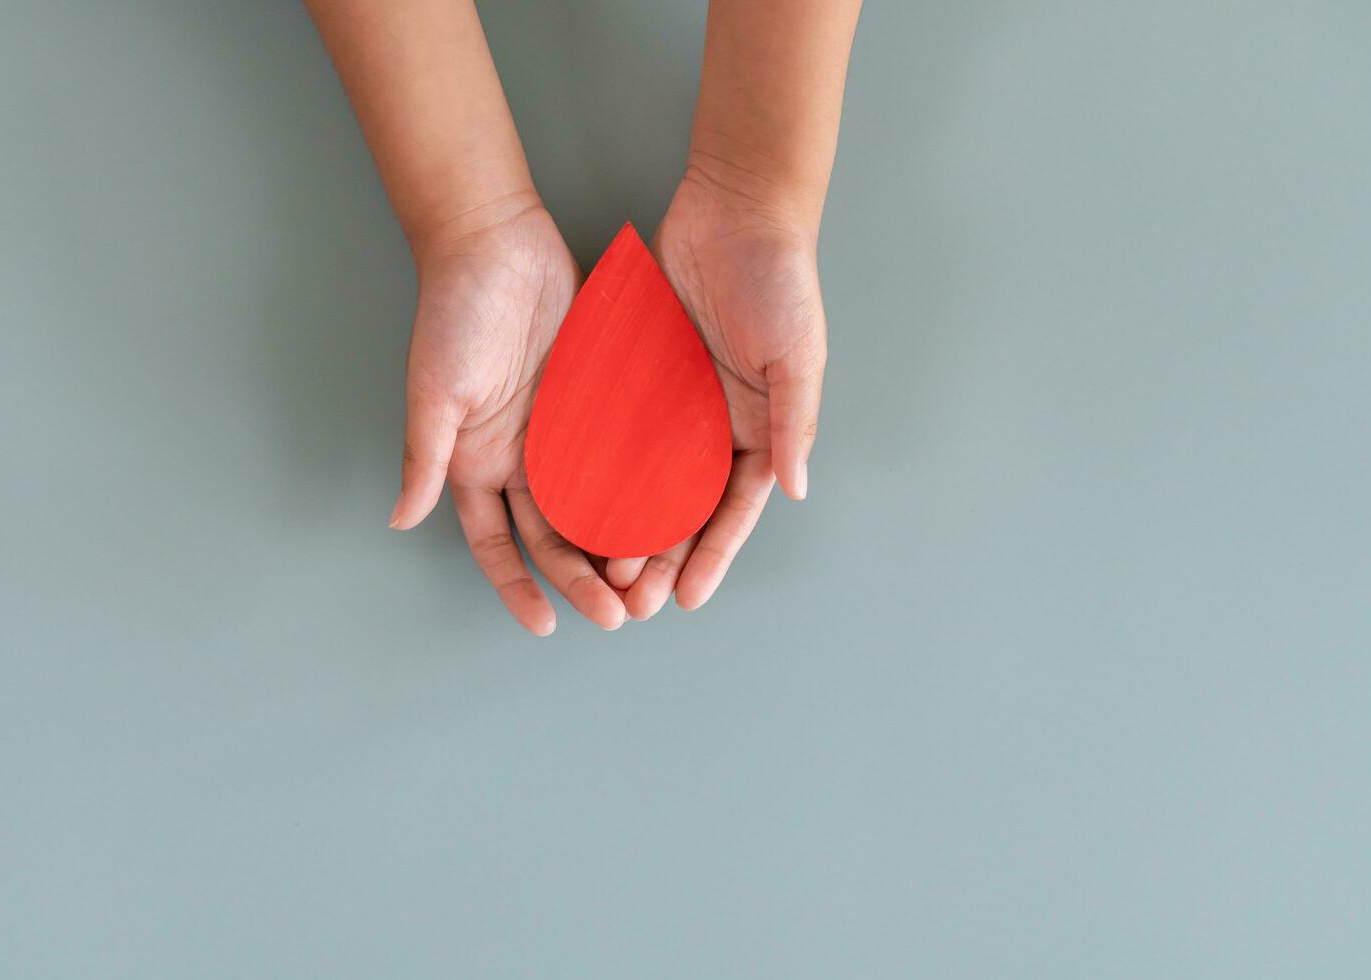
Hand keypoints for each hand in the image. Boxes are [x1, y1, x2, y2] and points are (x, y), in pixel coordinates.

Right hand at [388, 197, 628, 634]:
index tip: (548, 625)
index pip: (498, 546)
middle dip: (583, 580)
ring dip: (619, 546)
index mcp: (477, 464)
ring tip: (650, 582)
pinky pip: (625, 455)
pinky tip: (673, 517)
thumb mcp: (433, 391)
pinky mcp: (600, 401)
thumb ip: (424, 457)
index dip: (519, 588)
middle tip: (619, 614)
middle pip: (556, 538)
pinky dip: (645, 488)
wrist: (497, 240)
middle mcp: (522, 459)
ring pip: (597, 507)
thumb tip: (401, 521)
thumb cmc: (452, 312)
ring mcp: (564, 433)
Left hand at [605, 168, 828, 617]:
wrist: (735, 205)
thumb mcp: (798, 353)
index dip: (711, 556)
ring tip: (598, 569)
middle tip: (631, 600)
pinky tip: (572, 503)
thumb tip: (795, 488)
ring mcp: (671, 403)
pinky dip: (595, 470)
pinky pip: (611, 431)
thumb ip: (794, 422)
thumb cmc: (781, 278)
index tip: (687, 598)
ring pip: (640, 481)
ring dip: (622, 526)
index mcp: (758, 429)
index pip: (732, 509)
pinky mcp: (634, 375)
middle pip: (682, 508)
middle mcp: (713, 425)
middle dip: (659, 557)